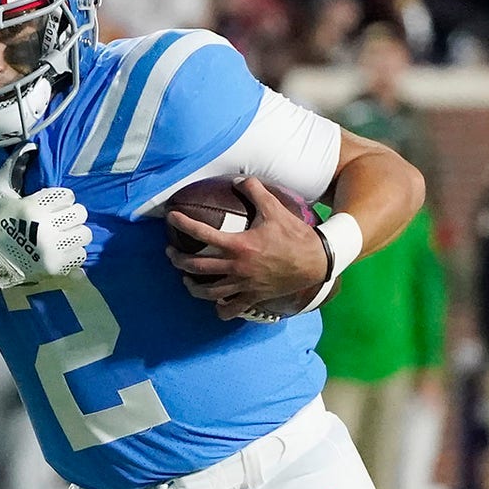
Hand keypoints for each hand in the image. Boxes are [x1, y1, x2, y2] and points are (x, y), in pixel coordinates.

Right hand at [0, 143, 91, 289]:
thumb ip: (12, 167)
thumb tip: (30, 145)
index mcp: (33, 207)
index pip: (68, 195)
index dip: (60, 198)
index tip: (51, 204)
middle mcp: (46, 228)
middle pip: (80, 213)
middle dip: (70, 214)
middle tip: (59, 219)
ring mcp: (53, 249)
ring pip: (84, 234)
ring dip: (75, 232)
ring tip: (63, 234)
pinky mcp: (56, 266)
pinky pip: (81, 254)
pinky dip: (74, 251)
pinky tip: (62, 249)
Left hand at [165, 177, 327, 319]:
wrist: (318, 262)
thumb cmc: (295, 235)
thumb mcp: (275, 209)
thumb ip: (255, 191)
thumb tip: (238, 179)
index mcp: (238, 245)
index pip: (201, 234)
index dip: (183, 223)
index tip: (171, 217)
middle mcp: (237, 268)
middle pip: (196, 268)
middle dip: (178, 260)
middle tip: (171, 253)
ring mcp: (244, 285)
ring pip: (208, 292)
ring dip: (193, 286)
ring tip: (186, 279)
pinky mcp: (254, 297)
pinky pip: (231, 309)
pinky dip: (220, 309)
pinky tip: (215, 303)